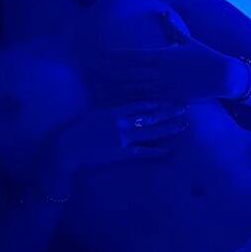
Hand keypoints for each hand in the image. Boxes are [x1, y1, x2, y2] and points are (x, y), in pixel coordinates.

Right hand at [51, 101, 189, 173]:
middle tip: (184, 108)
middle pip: (149, 116)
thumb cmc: (76, 132)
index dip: (155, 102)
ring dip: (168, 129)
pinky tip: (169, 151)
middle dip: (168, 112)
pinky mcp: (121, 154)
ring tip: (183, 126)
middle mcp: (121, 123)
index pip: (139, 104)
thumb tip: (120, 111)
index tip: (168, 97)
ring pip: (150, 132)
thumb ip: (108, 113)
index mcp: (113, 112)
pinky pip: (142, 152)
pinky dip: (156, 151)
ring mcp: (122, 138)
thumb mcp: (93, 116)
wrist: (66, 148)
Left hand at [96, 13, 243, 104]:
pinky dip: (132, 103)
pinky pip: (147, 102)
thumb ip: (171, 28)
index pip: (131, 55)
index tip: (99, 53)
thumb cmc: (205, 55)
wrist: (222, 75)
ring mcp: (163, 86)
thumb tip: (162, 13)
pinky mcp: (169, 99)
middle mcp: (159, 71)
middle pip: (127, 73)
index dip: (114, 55)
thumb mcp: (187, 40)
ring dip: (116, 89)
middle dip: (108, 73)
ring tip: (99, 90)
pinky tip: (120, 105)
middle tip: (90, 73)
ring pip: (133, 88)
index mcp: (161, 55)